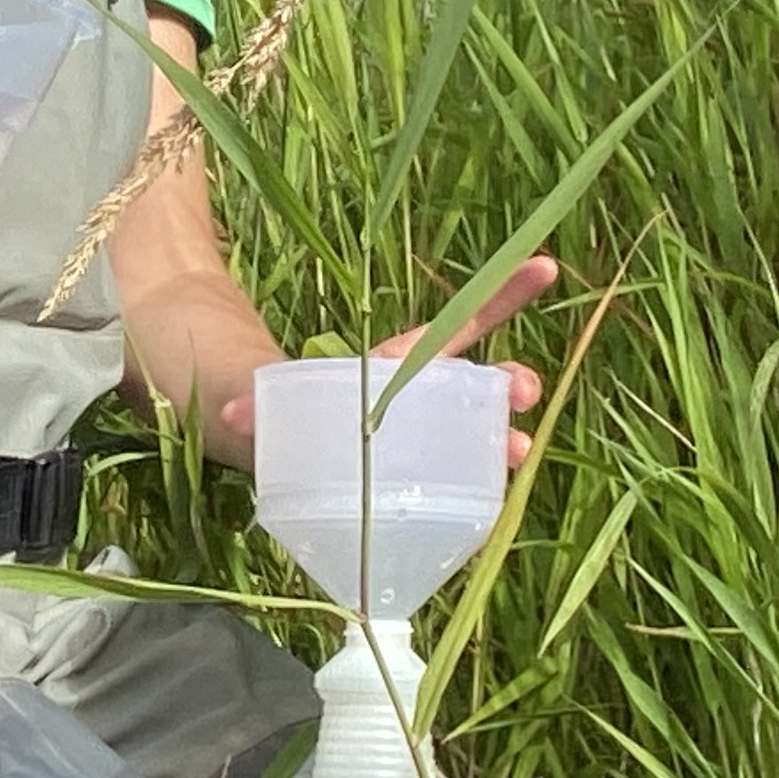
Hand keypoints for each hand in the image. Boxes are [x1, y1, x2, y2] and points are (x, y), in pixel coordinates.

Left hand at [212, 254, 561, 467]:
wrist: (268, 447)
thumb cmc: (282, 405)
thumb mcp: (268, 392)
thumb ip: (254, 401)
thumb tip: (232, 411)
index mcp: (397, 365)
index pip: (457, 326)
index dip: (501, 296)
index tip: (546, 269)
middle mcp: (419, 400)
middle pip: (479, 385)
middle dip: (511, 383)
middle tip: (524, 392)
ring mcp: (421, 444)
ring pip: (476, 436)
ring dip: (503, 440)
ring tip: (518, 452)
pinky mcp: (413, 485)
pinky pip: (456, 486)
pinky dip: (476, 496)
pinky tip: (492, 508)